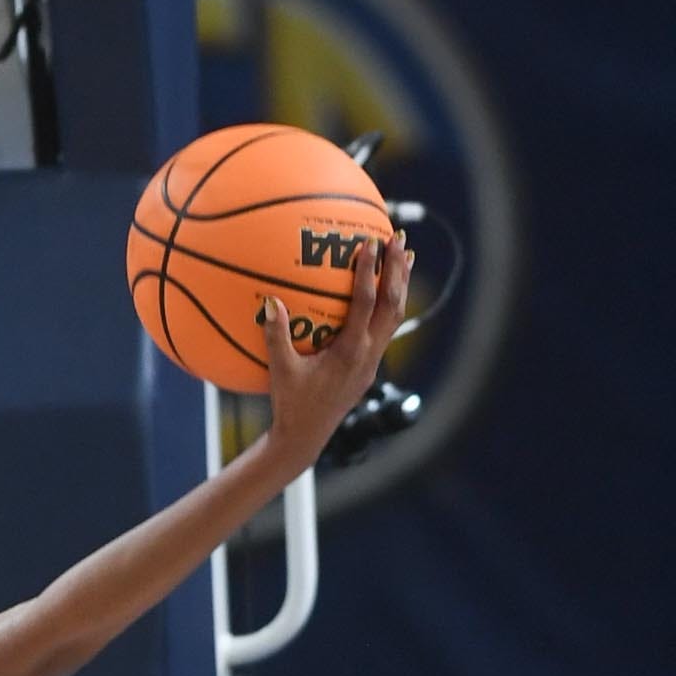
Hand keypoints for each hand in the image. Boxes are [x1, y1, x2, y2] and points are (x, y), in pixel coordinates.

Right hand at [262, 231, 413, 462]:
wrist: (307, 436)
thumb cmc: (291, 404)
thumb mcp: (280, 370)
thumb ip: (275, 335)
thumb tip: (271, 301)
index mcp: (350, 352)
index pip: (366, 304)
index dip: (369, 273)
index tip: (369, 244)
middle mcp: (369, 353)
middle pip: (394, 304)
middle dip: (397, 270)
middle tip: (398, 239)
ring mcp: (373, 360)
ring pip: (396, 315)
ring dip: (400, 284)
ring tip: (404, 256)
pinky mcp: (369, 364)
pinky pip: (386, 326)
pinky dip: (389, 303)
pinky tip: (384, 290)